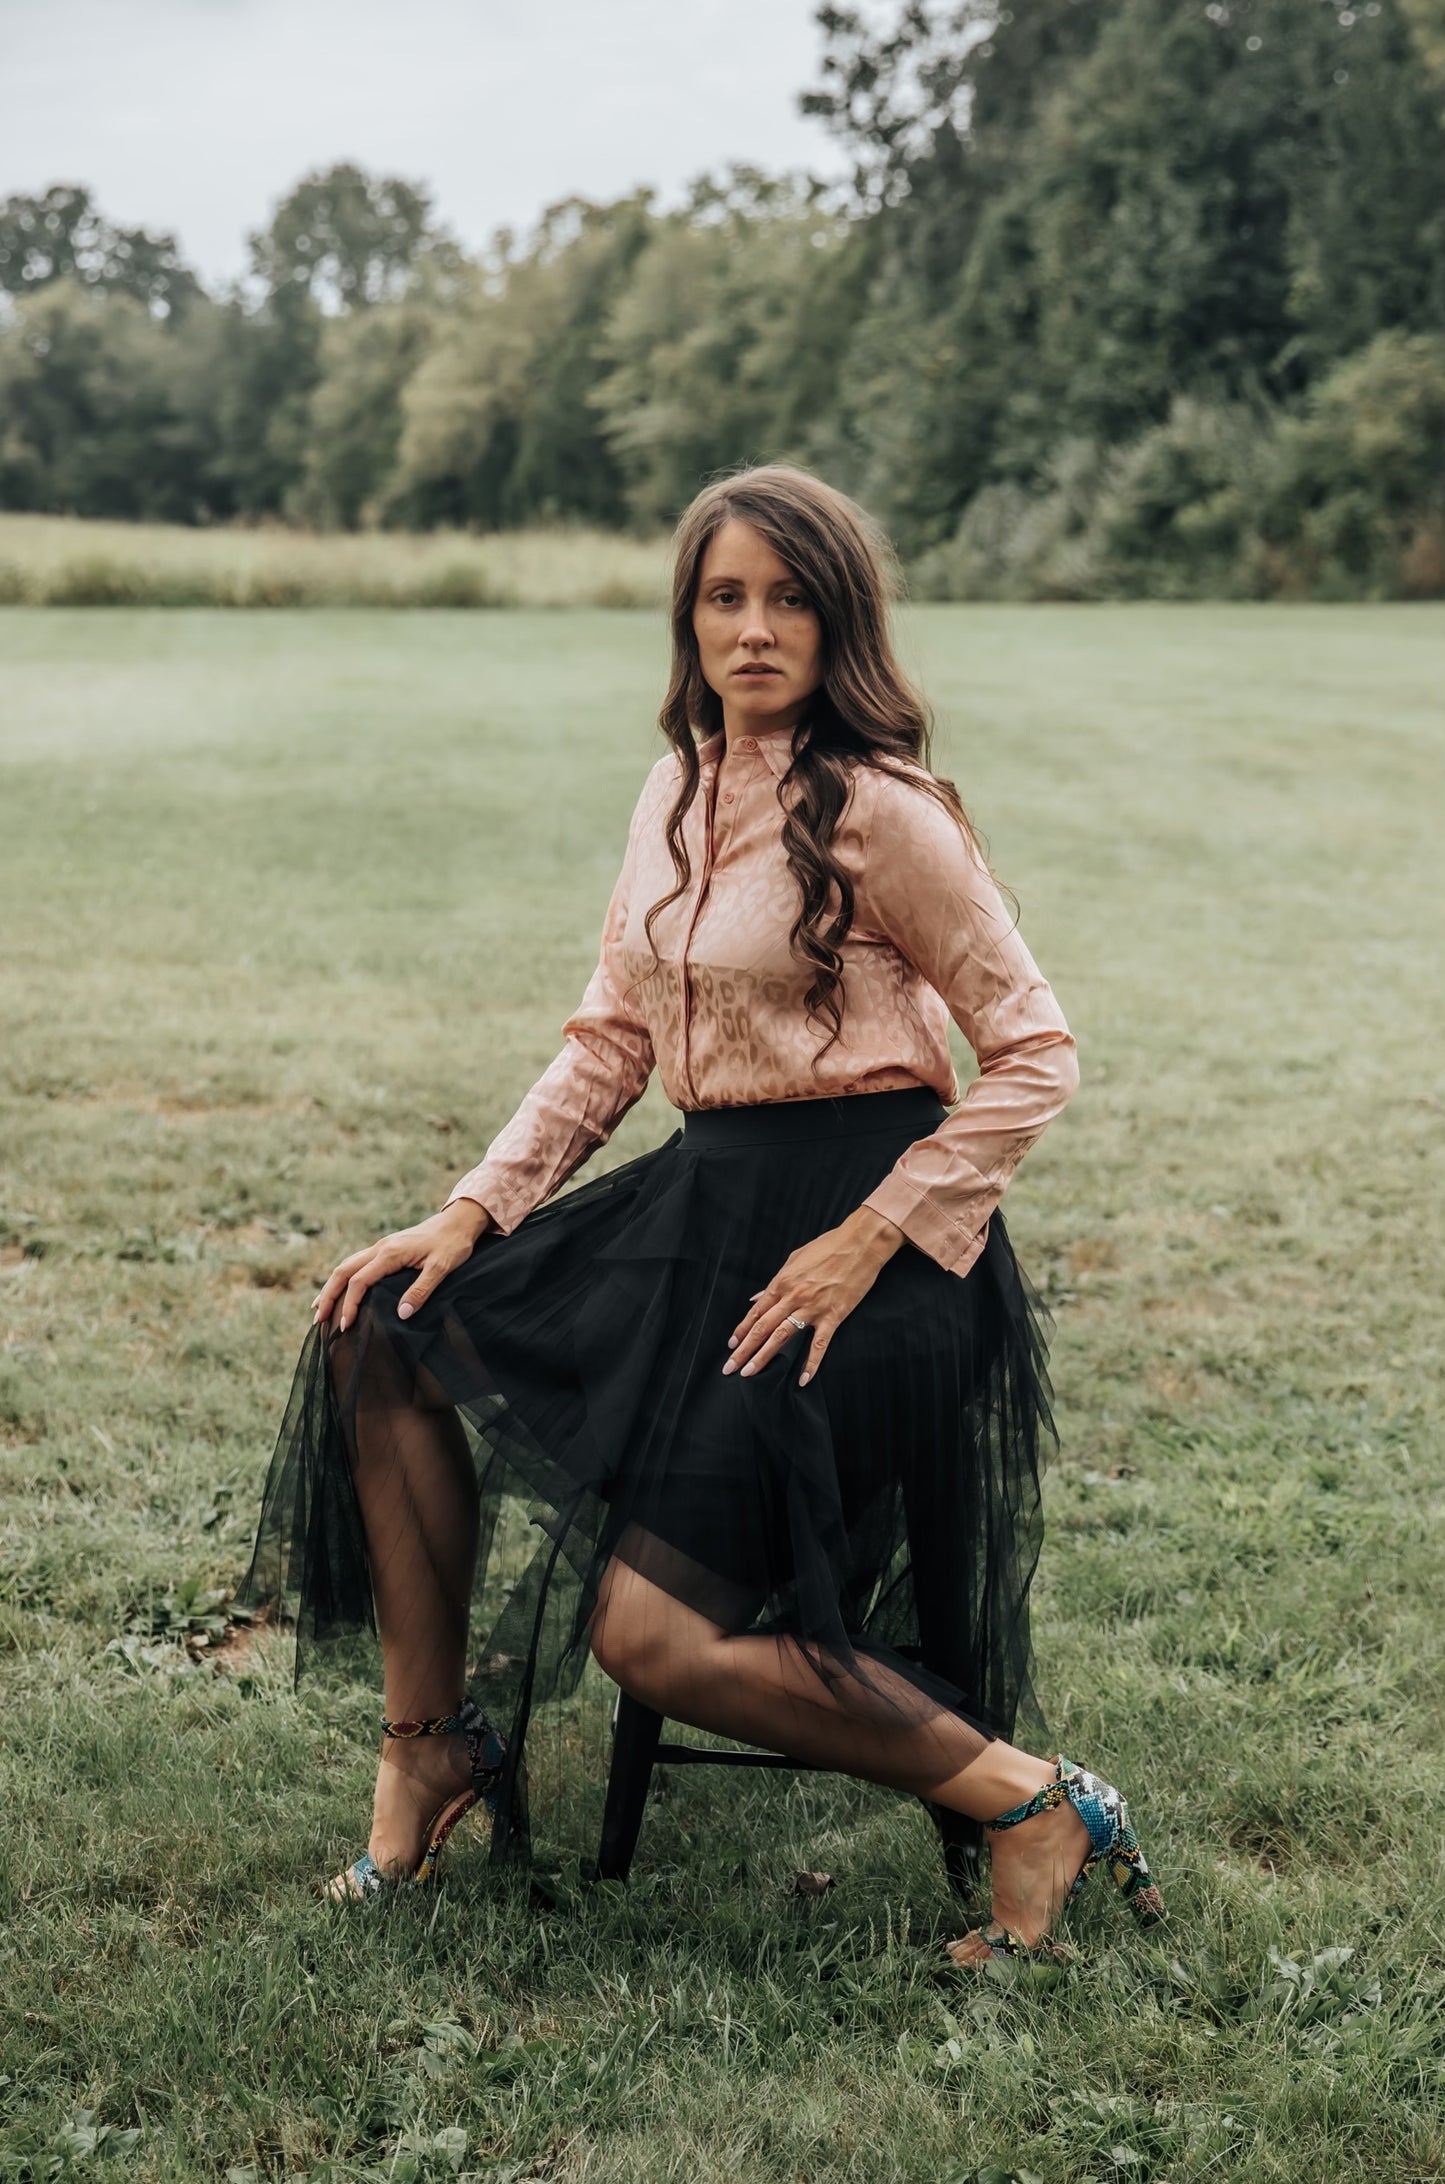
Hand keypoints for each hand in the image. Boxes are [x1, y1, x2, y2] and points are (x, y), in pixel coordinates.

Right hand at [312, 1199, 491, 1333]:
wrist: (459, 1221)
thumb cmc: (453, 1244)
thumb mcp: (442, 1268)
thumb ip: (421, 1290)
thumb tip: (402, 1314)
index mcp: (390, 1253)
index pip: (359, 1281)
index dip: (349, 1304)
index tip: (345, 1326)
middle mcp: (380, 1248)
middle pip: (343, 1271)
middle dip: (328, 1295)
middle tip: (317, 1320)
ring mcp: (381, 1247)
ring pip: (347, 1266)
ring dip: (331, 1286)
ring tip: (319, 1307)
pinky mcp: (386, 1249)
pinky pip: (357, 1264)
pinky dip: (343, 1279)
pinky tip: (341, 1290)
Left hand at [722, 1206, 904, 1387]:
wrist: (861, 1242)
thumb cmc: (829, 1246)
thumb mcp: (795, 1259)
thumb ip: (775, 1281)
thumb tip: (757, 1298)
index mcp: (783, 1282)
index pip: (756, 1312)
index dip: (741, 1331)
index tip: (732, 1346)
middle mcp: (793, 1296)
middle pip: (762, 1328)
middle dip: (744, 1350)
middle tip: (730, 1367)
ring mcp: (812, 1308)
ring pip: (782, 1337)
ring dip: (764, 1357)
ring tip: (750, 1373)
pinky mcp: (833, 1315)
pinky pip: (819, 1344)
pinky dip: (811, 1363)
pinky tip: (802, 1379)